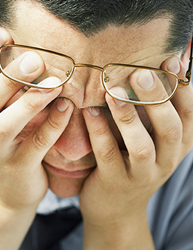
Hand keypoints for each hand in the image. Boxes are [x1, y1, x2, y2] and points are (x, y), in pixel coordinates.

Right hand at [0, 39, 73, 210]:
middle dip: (10, 78)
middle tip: (35, 59)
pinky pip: (37, 144)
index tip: (7, 35)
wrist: (1, 193)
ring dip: (31, 101)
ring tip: (55, 83)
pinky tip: (67, 107)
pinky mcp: (18, 168)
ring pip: (7, 124)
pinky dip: (53, 124)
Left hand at [80, 56, 192, 247]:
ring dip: (128, 116)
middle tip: (140, 73)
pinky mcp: (115, 182)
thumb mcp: (150, 141)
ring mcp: (142, 175)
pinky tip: (89, 111)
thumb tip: (156, 73)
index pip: (189, 114)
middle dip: (157, 98)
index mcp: (177, 146)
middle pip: (170, 128)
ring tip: (112, 91)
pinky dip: (99, 132)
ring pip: (141, 145)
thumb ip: (153, 113)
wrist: (116, 208)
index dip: (181, 87)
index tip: (169, 60)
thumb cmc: (132, 164)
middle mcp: (166, 161)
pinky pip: (108, 155)